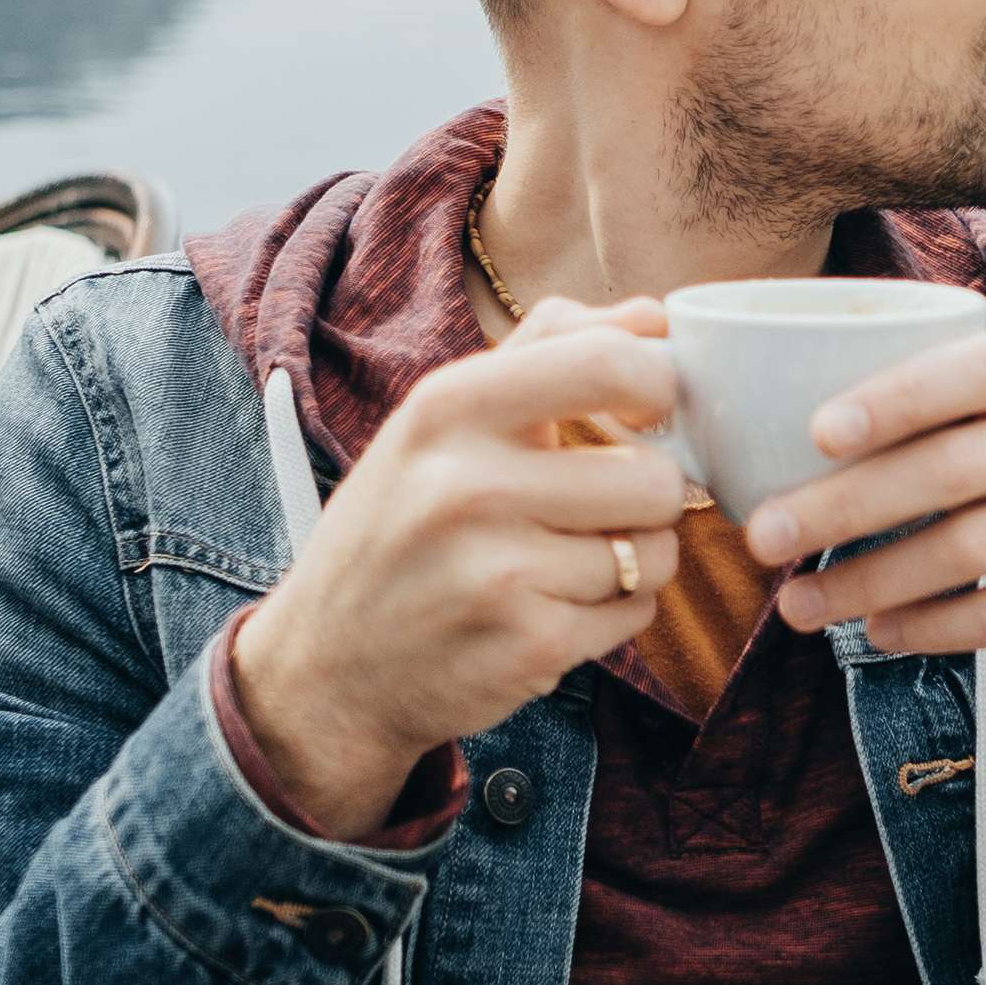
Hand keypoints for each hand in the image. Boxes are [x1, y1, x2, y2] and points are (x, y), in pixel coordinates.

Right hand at [232, 296, 689, 822]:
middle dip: (650, 496)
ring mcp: (499, 574)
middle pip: (655, 477)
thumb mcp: (440, 421)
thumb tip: (657, 317)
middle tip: (605, 505)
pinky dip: (615, 612)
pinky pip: (638, 612)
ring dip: (636, 558)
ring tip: (570, 559)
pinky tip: (556, 607)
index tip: (651, 410)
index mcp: (447, 408)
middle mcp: (467, 486)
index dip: (660, 385)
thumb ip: (547, 349)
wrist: (325, 667)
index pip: (608, 363)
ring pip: (658, 551)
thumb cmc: (400, 525)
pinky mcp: (529, 647)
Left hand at [743, 324, 985, 669]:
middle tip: (762, 537)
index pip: (971, 371)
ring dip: (869, 582)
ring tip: (800, 605)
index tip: (815, 433)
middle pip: (952, 470)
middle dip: (842, 507)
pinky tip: (880, 631)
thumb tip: (770, 429)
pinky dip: (932, 628)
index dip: (894, 399)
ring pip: (970, 550)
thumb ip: (935, 404)